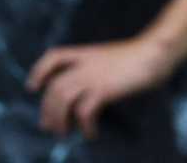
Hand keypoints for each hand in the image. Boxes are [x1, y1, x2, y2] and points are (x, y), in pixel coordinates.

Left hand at [27, 35, 177, 139]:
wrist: (154, 53)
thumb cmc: (139, 57)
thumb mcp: (111, 58)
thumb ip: (97, 68)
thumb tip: (89, 90)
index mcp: (86, 53)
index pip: (54, 56)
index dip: (39, 70)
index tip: (32, 87)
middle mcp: (85, 64)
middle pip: (55, 86)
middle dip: (47, 109)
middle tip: (49, 127)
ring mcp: (94, 76)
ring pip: (63, 98)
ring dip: (59, 119)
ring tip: (64, 133)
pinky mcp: (104, 89)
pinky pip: (84, 110)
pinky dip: (84, 125)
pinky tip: (91, 132)